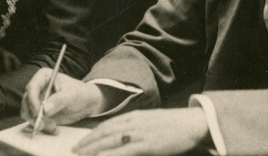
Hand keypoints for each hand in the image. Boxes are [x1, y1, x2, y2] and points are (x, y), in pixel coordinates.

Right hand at [21, 68, 104, 132]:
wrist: (86, 103)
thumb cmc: (79, 92)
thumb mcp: (72, 94)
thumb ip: (59, 100)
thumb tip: (45, 109)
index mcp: (44, 77)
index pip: (31, 87)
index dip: (32, 100)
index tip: (38, 113)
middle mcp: (37, 88)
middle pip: (26, 102)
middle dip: (34, 115)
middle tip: (43, 125)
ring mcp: (37, 101)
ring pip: (28, 114)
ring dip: (38, 123)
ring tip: (53, 127)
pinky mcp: (39, 113)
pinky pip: (35, 121)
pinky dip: (42, 127)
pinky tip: (55, 129)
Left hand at [72, 108, 209, 155]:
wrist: (193, 123)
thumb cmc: (175, 125)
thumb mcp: (151, 122)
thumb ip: (136, 128)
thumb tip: (123, 137)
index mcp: (134, 116)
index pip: (107, 125)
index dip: (91, 134)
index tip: (80, 142)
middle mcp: (133, 122)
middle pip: (104, 133)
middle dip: (87, 143)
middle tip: (74, 151)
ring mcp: (139, 133)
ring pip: (110, 141)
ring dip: (93, 149)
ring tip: (80, 155)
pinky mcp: (147, 144)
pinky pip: (123, 152)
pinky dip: (109, 155)